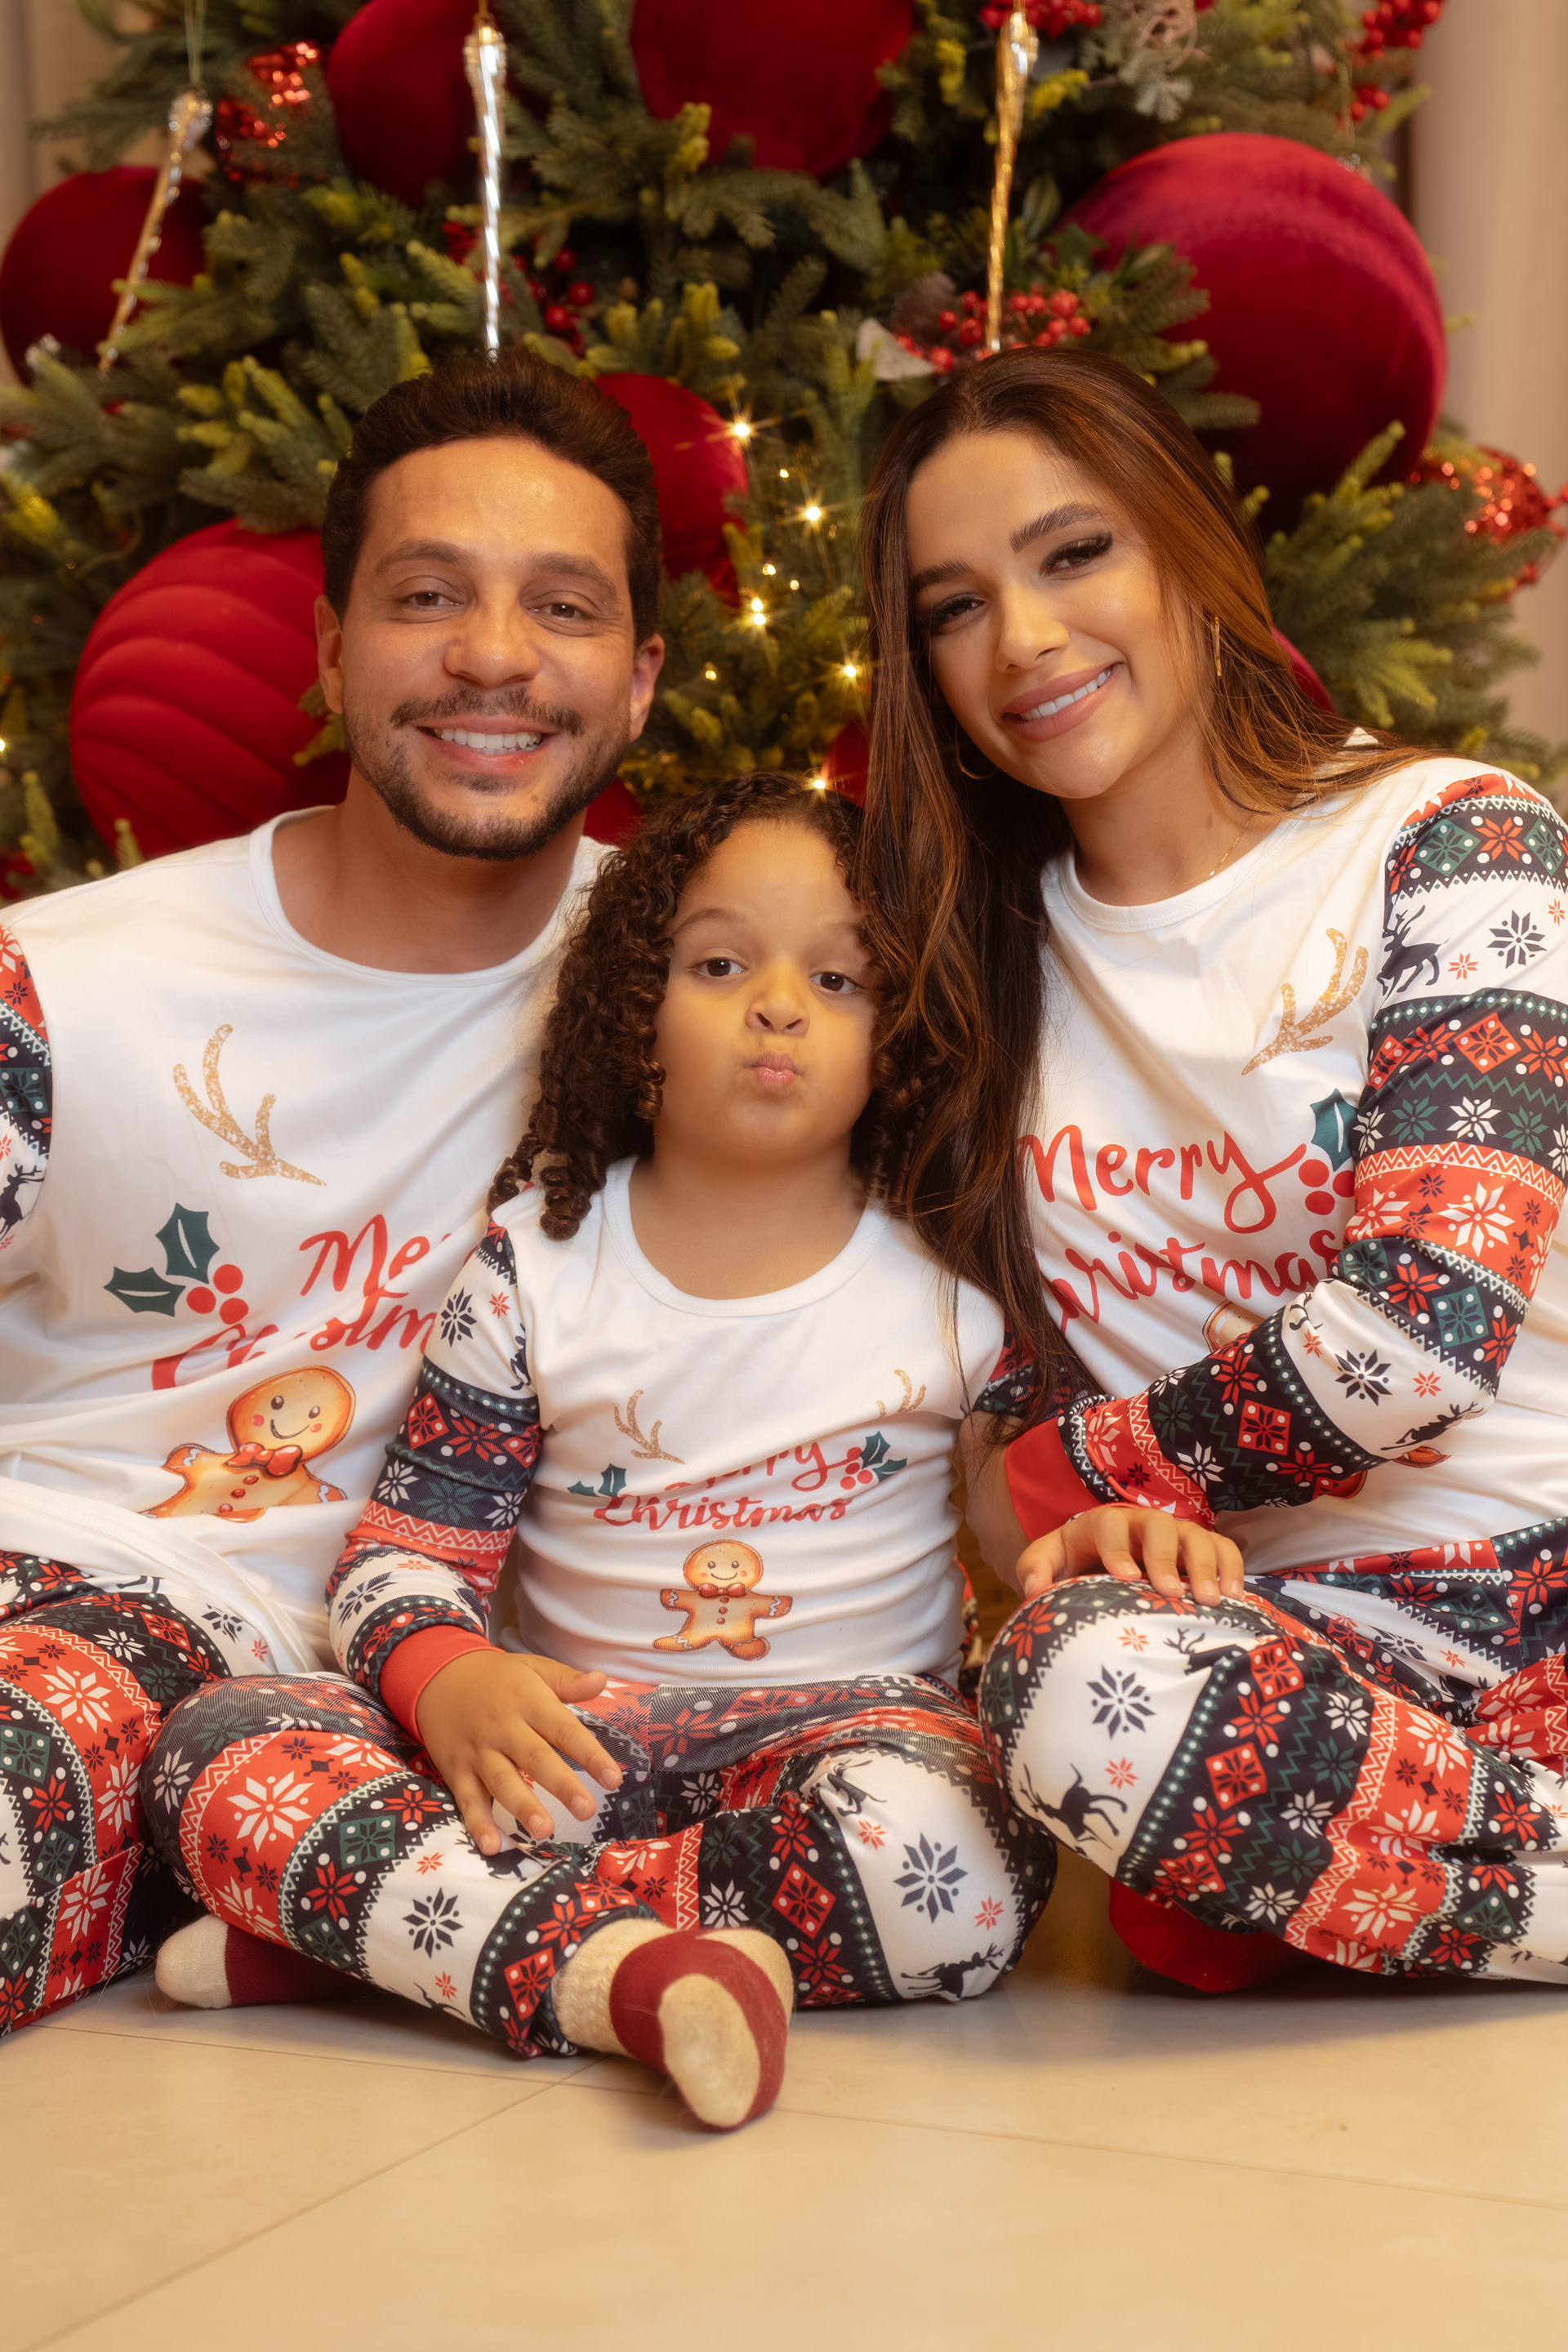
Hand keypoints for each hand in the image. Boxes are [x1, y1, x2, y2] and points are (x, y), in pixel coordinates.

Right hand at [416, 1648, 622, 1853]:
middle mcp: (503, 1728)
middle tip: (587, 1810)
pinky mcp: (456, 1770)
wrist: (437, 1676)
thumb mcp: (532, 1668)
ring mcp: (478, 1751)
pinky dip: (477, 1823)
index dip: (589, 1754)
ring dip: (522, 1807)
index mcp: (528, 1701)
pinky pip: (467, 1799)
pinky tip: (492, 1846)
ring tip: (544, 1830)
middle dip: (562, 1785)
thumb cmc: (496, 1678)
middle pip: (535, 1758)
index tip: (614, 1779)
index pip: (563, 1729)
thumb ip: (567, 1680)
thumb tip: (602, 1680)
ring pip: (501, 1782)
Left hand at [1018, 1507, 1245, 1605]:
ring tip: (1213, 1600)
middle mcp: (1142, 1523)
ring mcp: (1174, 1535)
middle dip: (1167, 1558)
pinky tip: (1235, 1598)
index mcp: (1101, 1524)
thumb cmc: (1072, 1561)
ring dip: (1207, 1566)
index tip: (1126, 1578)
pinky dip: (1232, 1568)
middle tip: (1175, 1594)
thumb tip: (1036, 1592)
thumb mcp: (1047, 1561)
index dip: (1118, 1549)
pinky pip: (1224, 1549)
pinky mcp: (1199, 1550)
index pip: (1110, 1527)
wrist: (1096, 1557)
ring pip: (1197, 1536)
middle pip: (1160, 1526)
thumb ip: (1036, 1571)